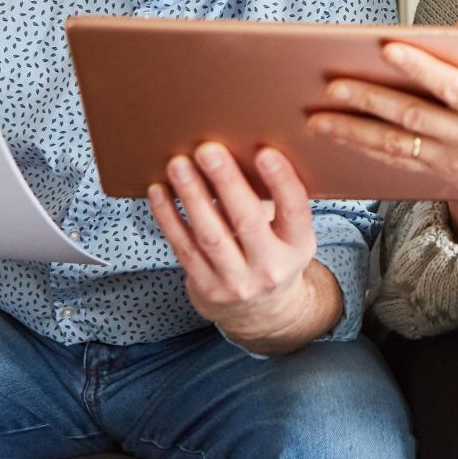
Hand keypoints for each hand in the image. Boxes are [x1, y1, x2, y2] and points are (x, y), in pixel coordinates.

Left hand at [147, 143, 339, 352]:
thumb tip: (245, 147)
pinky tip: (159, 191)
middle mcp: (271, 267)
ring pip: (211, 235)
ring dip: (192, 196)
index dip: (281, 181)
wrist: (260, 311)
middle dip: (226, 182)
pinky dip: (169, 217)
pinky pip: (184, 248)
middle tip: (208, 150)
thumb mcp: (289, 234)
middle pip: (247, 222)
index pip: (294, 211)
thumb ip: (277, 202)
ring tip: (179, 165)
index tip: (265, 152)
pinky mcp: (206, 288)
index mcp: (298, 246)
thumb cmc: (273, 251)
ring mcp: (237, 282)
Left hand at [309, 43, 457, 277]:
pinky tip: (338, 140)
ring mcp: (450, 163)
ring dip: (353, 133)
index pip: (452, 87)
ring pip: (394, 146)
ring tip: (317, 119)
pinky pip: (395, 163)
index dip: (420, 67)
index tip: (387, 47)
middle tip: (332, 86)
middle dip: (369, 101)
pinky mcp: (437, 177)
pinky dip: (364, 151)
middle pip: (412, 118)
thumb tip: (457, 30)